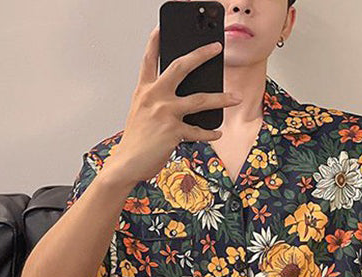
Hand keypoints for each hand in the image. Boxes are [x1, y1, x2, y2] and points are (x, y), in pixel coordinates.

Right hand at [103, 24, 241, 185]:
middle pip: (181, 67)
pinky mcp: (174, 131)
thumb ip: (157, 102)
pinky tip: (216, 133)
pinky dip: (209, 133)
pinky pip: (198, 131)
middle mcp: (155, 96)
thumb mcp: (141, 114)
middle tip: (216, 48)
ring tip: (235, 97)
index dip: (155, 41)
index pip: (149, 59)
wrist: (126, 164)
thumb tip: (183, 100)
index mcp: (144, 91)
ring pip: (200, 99)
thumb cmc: (135, 142)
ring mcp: (165, 113)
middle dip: (201, 54)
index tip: (162, 28)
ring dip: (221, 98)